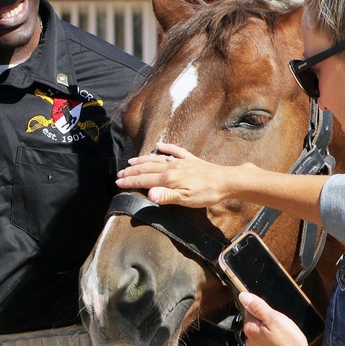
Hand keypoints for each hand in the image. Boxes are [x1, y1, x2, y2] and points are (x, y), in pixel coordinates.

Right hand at [117, 143, 239, 207]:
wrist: (227, 181)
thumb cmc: (207, 193)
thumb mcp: (186, 199)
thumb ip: (166, 196)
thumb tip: (148, 194)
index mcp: (169, 179)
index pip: (144, 180)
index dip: (130, 182)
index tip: (117, 183)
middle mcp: (172, 168)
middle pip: (147, 168)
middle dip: (131, 171)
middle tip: (119, 174)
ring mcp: (181, 162)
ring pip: (157, 159)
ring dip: (143, 160)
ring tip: (131, 161)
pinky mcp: (191, 160)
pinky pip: (175, 151)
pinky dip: (166, 148)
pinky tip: (159, 146)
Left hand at [238, 292, 318, 345]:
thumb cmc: (289, 342)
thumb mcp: (274, 318)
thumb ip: (258, 307)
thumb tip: (243, 296)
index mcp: (249, 329)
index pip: (250, 311)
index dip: (263, 309)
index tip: (273, 314)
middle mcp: (250, 340)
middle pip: (257, 322)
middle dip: (268, 320)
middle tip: (282, 325)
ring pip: (263, 332)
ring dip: (272, 330)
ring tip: (284, 334)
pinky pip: (268, 342)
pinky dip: (275, 340)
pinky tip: (284, 342)